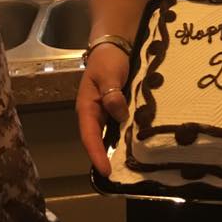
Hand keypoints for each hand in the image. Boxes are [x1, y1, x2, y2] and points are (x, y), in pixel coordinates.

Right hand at [76, 44, 129, 176]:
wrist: (114, 44)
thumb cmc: (108, 59)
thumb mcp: (108, 74)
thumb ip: (112, 94)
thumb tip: (119, 114)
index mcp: (87, 107)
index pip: (89, 136)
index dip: (96, 154)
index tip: (105, 171)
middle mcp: (94, 112)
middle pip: (97, 140)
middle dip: (104, 158)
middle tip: (117, 176)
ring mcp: (105, 110)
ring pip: (108, 134)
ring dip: (115, 149)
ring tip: (127, 166)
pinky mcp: (116, 106)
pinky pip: (119, 125)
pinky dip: (124, 136)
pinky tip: (135, 143)